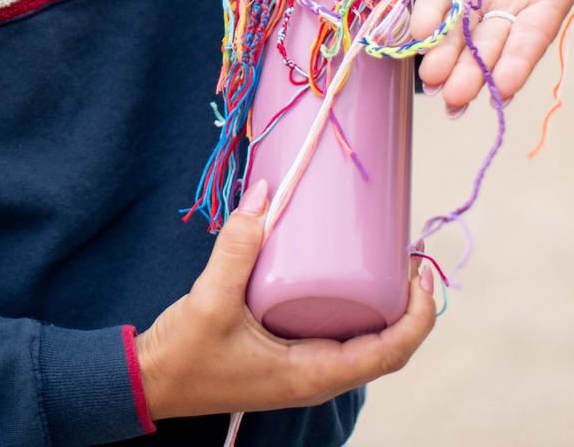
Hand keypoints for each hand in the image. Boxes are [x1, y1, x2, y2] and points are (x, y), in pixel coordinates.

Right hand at [136, 181, 436, 418]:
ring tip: (380, 258)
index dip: (417, 317)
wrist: (152, 381)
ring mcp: (301, 368)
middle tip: (403, 253)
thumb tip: (264, 192)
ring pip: (359, 341)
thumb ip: (237, 247)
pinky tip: (337, 275)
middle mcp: (316, 377)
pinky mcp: (285, 355)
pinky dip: (346, 305)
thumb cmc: (185, 354)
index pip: (389, 354)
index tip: (421, 274)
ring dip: (379, 305)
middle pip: (383, 347)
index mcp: (312, 375)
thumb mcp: (211, 298)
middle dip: (405, 304)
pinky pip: (331, 333)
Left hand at [411, 0, 573, 113]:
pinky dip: (422, 16)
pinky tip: (412, 33)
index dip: (516, 63)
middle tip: (452, 97)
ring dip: (442, 55)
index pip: (530, 38)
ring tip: (428, 79)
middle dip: (471, 71)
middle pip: (489, 44)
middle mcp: (507, 5)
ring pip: (457, 30)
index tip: (501, 89)